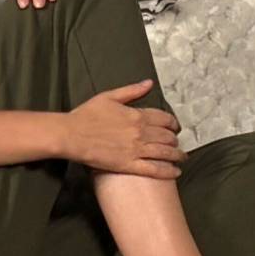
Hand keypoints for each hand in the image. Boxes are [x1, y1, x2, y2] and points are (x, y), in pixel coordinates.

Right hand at [61, 80, 183, 176]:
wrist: (72, 135)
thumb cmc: (87, 115)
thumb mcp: (110, 97)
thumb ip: (132, 90)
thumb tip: (149, 83)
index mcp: (137, 115)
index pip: (164, 119)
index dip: (173, 123)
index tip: (175, 127)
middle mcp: (140, 132)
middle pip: (167, 136)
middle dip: (175, 140)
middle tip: (177, 143)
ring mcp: (136, 150)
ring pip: (164, 153)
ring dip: (177, 155)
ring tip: (182, 158)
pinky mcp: (129, 165)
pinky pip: (154, 169)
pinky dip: (168, 171)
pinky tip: (175, 172)